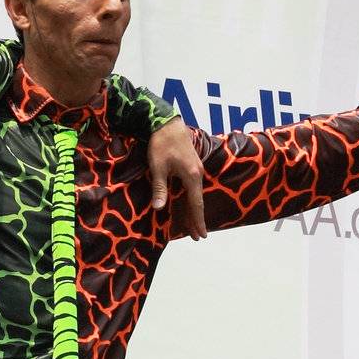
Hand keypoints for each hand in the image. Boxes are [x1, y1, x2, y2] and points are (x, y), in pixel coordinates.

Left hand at [147, 117, 206, 238]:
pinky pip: (192, 187)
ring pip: (195, 195)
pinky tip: (189, 203)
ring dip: (193, 210)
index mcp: (192, 176)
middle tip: (197, 237)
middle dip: (196, 219)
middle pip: (197, 202)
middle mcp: (198, 174)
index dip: (197, 221)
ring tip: (193, 225)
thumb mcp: (158, 167)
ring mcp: (196, 169)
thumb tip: (159, 208)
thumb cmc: (161, 143)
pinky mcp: (191, 165)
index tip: (201, 235)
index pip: (195, 204)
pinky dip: (191, 199)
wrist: (167, 122)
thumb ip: (160, 188)